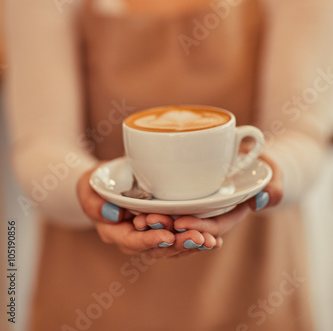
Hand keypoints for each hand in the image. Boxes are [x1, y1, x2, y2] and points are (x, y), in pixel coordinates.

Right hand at [77, 169, 210, 258]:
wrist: (105, 185)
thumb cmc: (96, 186)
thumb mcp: (88, 189)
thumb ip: (94, 203)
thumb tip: (112, 213)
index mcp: (115, 233)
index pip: (133, 241)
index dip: (150, 240)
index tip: (167, 235)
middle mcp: (134, 239)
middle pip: (157, 249)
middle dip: (178, 244)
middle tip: (198, 238)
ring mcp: (150, 236)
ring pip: (172, 247)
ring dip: (191, 244)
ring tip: (210, 241)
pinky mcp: (164, 229)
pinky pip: (180, 239)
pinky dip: (196, 239)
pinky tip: (214, 240)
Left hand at [134, 155, 283, 246]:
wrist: (252, 158)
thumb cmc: (263, 166)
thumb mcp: (273, 173)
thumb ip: (273, 185)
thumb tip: (263, 198)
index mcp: (232, 212)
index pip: (215, 225)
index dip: (199, 227)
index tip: (180, 221)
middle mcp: (212, 214)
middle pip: (190, 228)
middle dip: (170, 228)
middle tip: (148, 220)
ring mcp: (199, 208)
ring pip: (176, 223)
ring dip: (159, 224)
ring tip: (140, 217)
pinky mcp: (187, 199)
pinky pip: (170, 211)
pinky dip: (157, 212)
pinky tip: (139, 207)